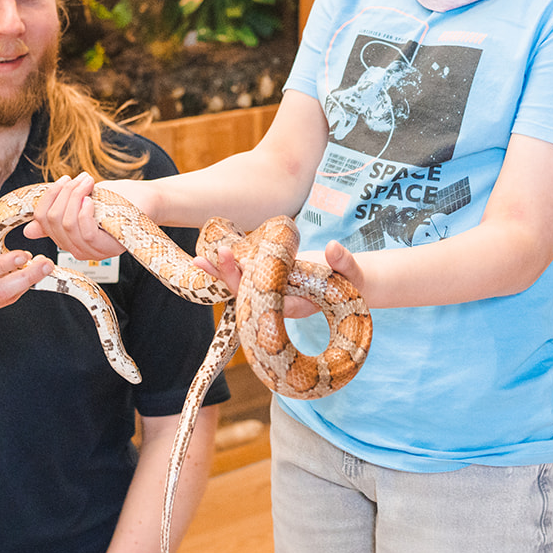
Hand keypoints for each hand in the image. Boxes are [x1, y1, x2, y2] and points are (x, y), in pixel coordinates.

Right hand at [25, 173, 149, 260]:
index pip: (41, 221)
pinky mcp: (107, 248)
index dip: (48, 197)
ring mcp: (92, 252)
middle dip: (64, 193)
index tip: (64, 180)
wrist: (146, 199)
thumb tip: (29, 230)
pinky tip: (92, 200)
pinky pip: (84, 231)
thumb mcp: (82, 202)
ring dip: (75, 196)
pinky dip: (84, 212)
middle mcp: (77, 250)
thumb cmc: (116, 199)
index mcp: (68, 238)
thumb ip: (58, 212)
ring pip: (66, 224)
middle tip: (83, 178)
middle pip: (51, 221)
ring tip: (89, 183)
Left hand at [199, 240, 364, 318]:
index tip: (245, 267)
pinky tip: (210, 257)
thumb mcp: (353, 273)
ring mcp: (271, 296)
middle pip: (248, 295)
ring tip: (199, 260)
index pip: (270, 299)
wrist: (348, 288)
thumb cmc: (352, 283)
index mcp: (296, 305)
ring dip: (221, 274)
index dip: (254, 285)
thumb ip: (344, 262)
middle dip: (231, 277)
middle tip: (218, 255)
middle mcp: (278, 304)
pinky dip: (228, 269)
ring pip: (241, 288)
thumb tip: (333, 247)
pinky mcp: (268, 285)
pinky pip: (243, 279)